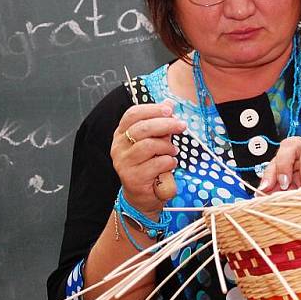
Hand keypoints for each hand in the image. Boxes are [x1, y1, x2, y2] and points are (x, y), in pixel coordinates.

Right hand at [111, 100, 186, 217]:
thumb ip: (159, 122)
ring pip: (149, 145)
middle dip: (166, 124)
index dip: (152, 109)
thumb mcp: (154, 140)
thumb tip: (169, 103)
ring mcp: (123, 163)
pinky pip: (156, 163)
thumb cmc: (149, 165)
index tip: (169, 110)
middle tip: (181, 125)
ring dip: (167, 147)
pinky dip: (168, 162)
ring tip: (172, 151)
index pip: (132, 114)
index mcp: (121, 134)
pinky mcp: (133, 177)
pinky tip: (170, 164)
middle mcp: (118, 147)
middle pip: (143, 128)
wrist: (142, 197)